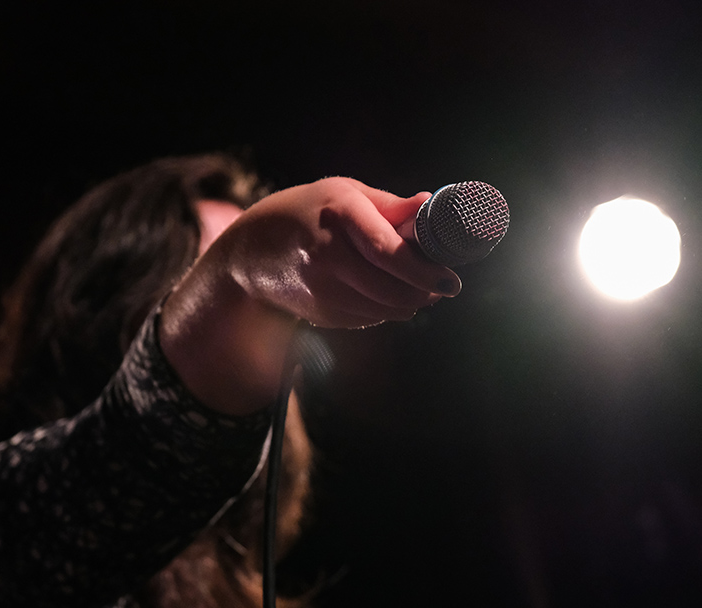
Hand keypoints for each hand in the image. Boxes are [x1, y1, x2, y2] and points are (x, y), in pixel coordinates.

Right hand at [218, 177, 460, 328]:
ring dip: (409, 305)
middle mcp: (327, 252)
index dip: (424, 271)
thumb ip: (390, 205)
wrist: (251, 250)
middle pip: (390, 288)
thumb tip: (429, 204)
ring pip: (382, 309)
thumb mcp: (345, 194)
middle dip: (424, 293)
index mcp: (340, 213)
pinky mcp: (318, 311)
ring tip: (420, 292)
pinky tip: (384, 296)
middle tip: (441, 287)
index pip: (389, 251)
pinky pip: (366, 319)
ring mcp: (320, 286)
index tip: (450, 280)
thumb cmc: (308, 212)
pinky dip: (383, 311)